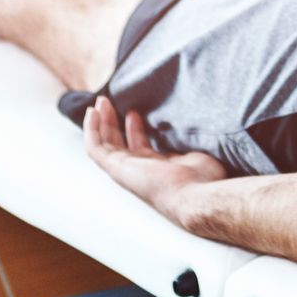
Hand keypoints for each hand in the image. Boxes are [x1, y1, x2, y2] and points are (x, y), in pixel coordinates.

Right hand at [83, 96, 228, 224]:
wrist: (196, 195)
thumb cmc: (205, 180)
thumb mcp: (199, 154)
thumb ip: (193, 144)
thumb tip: (199, 128)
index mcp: (160, 169)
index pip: (141, 147)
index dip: (134, 129)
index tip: (134, 111)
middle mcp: (141, 171)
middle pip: (121, 144)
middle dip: (115, 122)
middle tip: (112, 102)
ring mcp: (127, 171)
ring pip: (106, 144)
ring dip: (101, 122)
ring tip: (101, 101)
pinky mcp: (117, 169)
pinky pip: (96, 148)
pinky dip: (91, 130)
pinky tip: (92, 112)